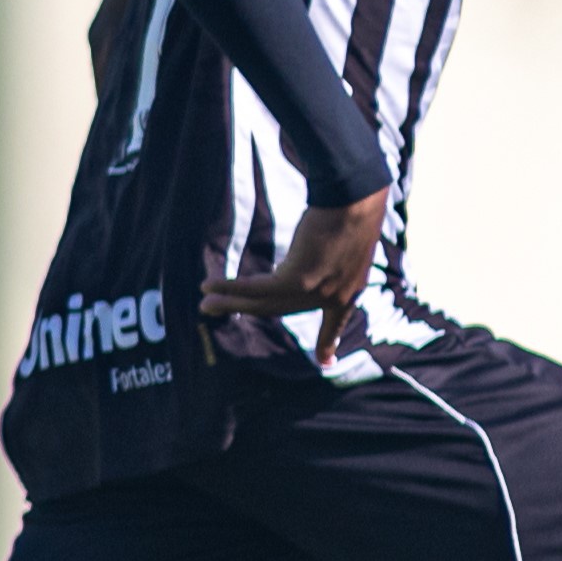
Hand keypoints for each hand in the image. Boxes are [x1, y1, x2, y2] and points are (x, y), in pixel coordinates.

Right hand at [197, 185, 391, 364]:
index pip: (338, 322)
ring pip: (264, 302)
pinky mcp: (296, 280)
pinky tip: (209, 286)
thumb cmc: (356, 204)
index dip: (330, 342)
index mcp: (349, 290)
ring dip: (230, 303)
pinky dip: (230, 288)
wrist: (356, 199)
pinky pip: (255, 288)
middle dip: (246, 311)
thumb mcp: (350, 236)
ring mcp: (314, 292)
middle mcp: (332, 297)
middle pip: (283, 309)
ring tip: (205, 304)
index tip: (327, 362)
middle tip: (218, 311)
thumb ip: (333, 252)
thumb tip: (317, 244)